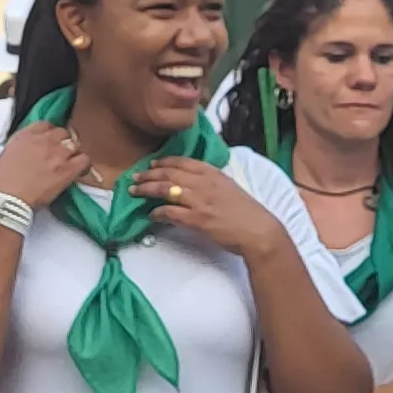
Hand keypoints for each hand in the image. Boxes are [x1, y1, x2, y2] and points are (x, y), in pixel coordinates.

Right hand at [0, 121, 90, 209]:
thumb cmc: (0, 180)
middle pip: (62, 132)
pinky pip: (84, 160)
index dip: (48, 134)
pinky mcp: (67, 169)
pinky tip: (78, 171)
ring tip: (69, 163)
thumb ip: (22, 146)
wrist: (6, 198)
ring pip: (75, 144)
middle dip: (61, 142)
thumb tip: (30, 150)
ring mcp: (57, 154)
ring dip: (72, 152)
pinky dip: (83, 164)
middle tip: (59, 154)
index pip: (45, 124)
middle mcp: (44, 140)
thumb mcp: (7, 153)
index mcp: (26, 135)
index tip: (48, 142)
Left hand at [135, 156, 283, 258]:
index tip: (152, 164)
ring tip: (134, 192)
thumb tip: (191, 184)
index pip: (183, 162)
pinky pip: (169, 212)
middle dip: (149, 175)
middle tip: (135, 177)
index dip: (164, 162)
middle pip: (169, 174)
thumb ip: (210, 182)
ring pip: (165, 190)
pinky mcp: (196, 219)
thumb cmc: (247, 212)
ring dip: (146, 190)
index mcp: (213, 173)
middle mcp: (204, 183)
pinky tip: (150, 215)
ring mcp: (199, 201)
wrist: (258, 231)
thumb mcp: (229, 188)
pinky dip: (157, 212)